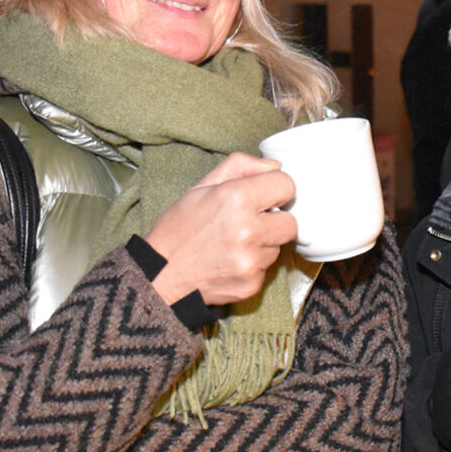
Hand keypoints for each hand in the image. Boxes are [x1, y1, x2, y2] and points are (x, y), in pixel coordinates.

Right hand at [143, 153, 296, 306]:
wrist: (159, 275)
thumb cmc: (179, 228)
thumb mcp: (201, 186)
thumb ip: (241, 166)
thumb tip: (275, 166)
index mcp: (236, 198)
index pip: (287, 185)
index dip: (275, 189)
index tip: (264, 196)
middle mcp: (248, 230)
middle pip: (291, 222)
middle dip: (274, 220)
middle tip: (249, 222)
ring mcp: (251, 261)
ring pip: (278, 247)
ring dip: (263, 243)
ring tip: (233, 243)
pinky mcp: (251, 285)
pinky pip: (266, 270)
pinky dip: (253, 265)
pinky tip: (230, 261)